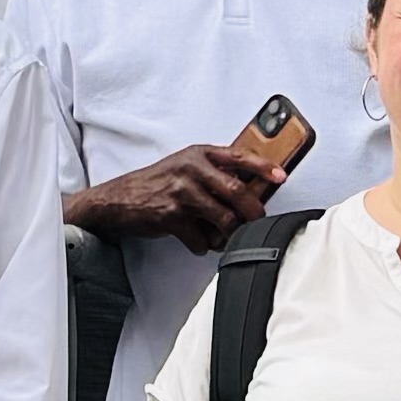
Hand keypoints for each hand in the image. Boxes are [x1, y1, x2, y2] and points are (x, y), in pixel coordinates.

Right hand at [77, 137, 289, 252]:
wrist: (119, 198)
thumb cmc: (157, 182)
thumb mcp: (185, 165)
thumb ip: (214, 170)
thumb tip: (250, 185)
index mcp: (199, 154)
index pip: (240, 157)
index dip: (264, 167)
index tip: (281, 177)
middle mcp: (191, 170)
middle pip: (238, 193)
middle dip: (254, 212)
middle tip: (257, 221)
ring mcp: (181, 193)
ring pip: (224, 220)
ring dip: (229, 234)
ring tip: (224, 236)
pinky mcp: (171, 217)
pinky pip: (201, 239)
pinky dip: (203, 246)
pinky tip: (197, 240)